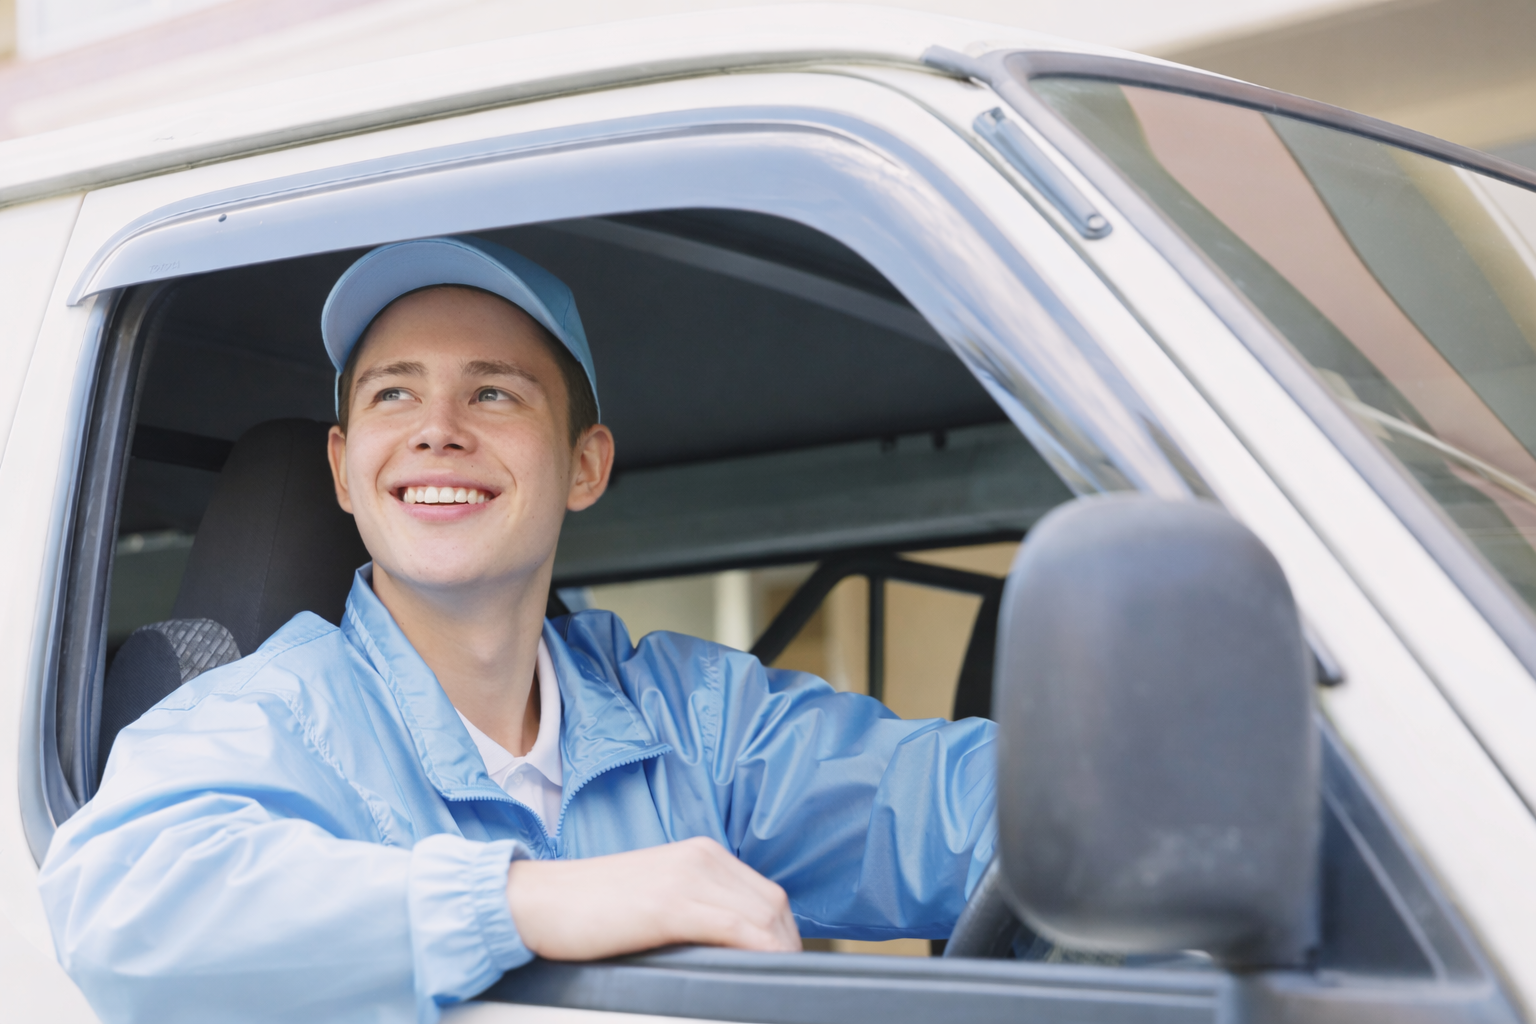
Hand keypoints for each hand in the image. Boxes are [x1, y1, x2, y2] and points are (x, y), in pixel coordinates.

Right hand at [506, 836, 800, 959]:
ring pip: (762, 916)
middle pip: (773, 904)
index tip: (781, 963)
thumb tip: (729, 947)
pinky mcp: (669, 904)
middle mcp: (700, 857)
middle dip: (786, 945)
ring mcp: (686, 877)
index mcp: (700, 853)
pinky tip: (761, 971)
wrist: (536, 900)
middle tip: (781, 979)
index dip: (782, 932)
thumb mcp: (654, 896)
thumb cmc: (588, 907)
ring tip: (773, 981)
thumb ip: (694, 907)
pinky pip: (734, 927)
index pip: (766, 893)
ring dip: (777, 953)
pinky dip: (758, 950)